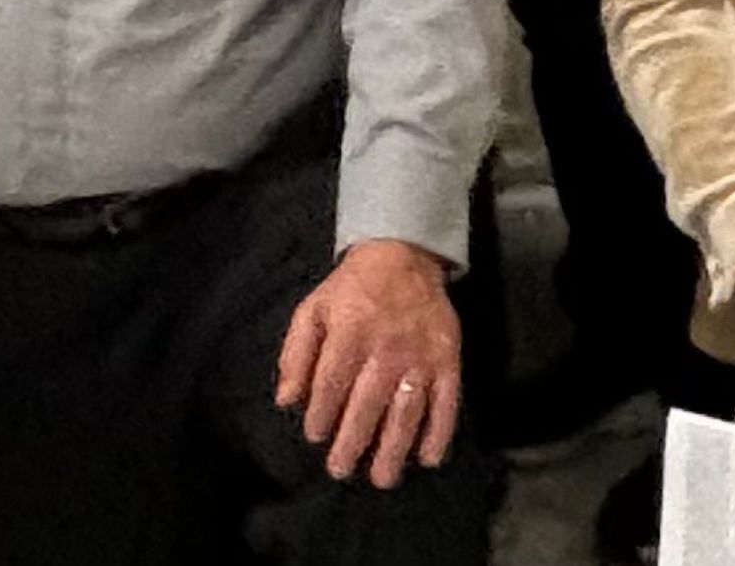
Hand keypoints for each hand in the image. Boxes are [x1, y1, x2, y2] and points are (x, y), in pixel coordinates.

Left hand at [273, 238, 462, 487]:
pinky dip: (439, 432)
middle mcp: (386, 348)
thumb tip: (286, 400)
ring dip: (394, 449)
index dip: (321, 414)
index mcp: (349, 332)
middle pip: (367, 405)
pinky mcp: (448, 360)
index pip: (332, 384)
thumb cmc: (351, 289)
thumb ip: (296, 354)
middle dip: (352, 442)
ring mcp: (420, 356)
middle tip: (341, 470)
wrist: (403, 257)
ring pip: (406, 411)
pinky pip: (447, 402)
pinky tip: (428, 458)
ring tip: (382, 478)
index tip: (315, 437)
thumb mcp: (313, 310)